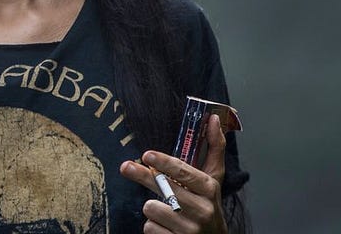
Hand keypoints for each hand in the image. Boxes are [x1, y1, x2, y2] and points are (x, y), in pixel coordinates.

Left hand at [119, 114, 227, 233]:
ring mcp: (190, 230)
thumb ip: (214, 148)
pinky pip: (150, 228)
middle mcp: (203, 210)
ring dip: (152, 206)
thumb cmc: (208, 205)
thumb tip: (213, 118)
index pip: (185, 173)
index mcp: (210, 189)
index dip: (165, 163)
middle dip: (143, 177)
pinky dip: (153, 226)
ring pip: (152, 208)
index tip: (147, 155)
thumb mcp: (214, 179)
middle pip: (164, 189)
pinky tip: (165, 226)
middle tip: (126, 167)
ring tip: (164, 208)